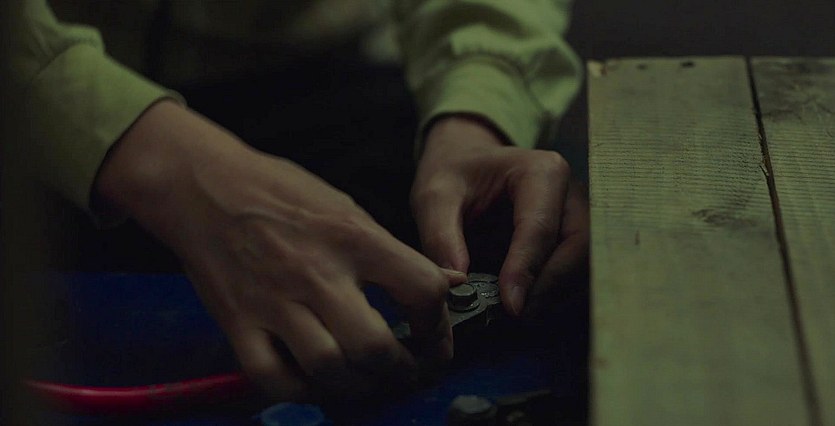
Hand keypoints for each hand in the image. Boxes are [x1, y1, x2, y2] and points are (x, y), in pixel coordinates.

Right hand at [95, 101, 463, 400]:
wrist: (202, 185)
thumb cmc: (278, 190)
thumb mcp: (347, 206)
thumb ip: (395, 251)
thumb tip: (448, 281)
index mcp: (353, 237)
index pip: (422, 290)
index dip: (439, 324)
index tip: (434, 334)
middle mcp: (317, 273)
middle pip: (376, 348)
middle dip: (404, 372)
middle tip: (408, 372)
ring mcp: (274, 302)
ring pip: (329, 371)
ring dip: (360, 388)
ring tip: (369, 381)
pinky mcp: (238, 323)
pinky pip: (274, 379)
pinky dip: (302, 392)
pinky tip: (318, 381)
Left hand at [411, 115, 588, 316]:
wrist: (466, 164)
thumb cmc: (454, 174)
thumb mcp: (434, 196)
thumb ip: (441, 236)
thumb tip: (458, 282)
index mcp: (541, 172)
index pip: (541, 228)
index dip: (527, 270)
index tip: (510, 305)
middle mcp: (570, 194)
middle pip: (578, 249)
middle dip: (549, 288)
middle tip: (515, 316)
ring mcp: (576, 218)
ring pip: (582, 267)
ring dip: (553, 296)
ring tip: (514, 314)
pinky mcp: (572, 240)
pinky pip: (574, 275)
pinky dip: (552, 295)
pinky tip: (523, 307)